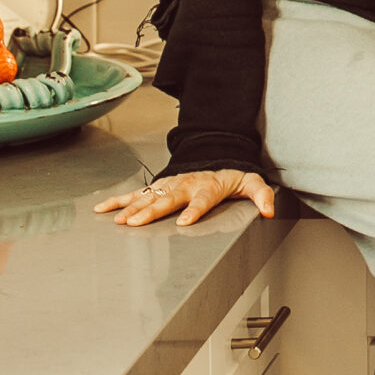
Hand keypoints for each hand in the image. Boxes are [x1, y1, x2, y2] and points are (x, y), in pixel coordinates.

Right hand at [94, 169, 277, 227]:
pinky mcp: (159, 185)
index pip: (202, 199)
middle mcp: (187, 184)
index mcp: (209, 186)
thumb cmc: (232, 173)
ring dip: (134, 208)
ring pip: (150, 196)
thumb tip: (270, 211)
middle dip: (152, 211)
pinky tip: (104, 209)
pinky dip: (119, 200)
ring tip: (120, 220)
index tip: (184, 221)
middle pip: (169, 199)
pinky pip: (137, 193)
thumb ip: (262, 195)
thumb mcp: (252, 182)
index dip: (194, 210)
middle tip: (137, 223)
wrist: (216, 152)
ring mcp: (170, 184)